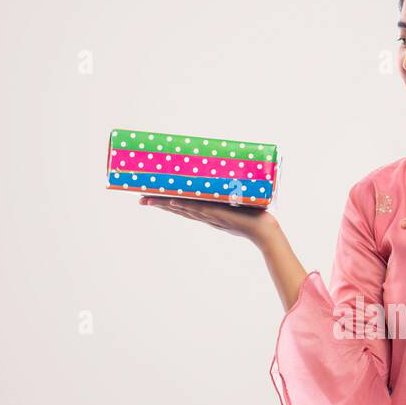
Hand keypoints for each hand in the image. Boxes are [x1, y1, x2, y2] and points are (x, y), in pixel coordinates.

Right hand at [138, 194, 277, 244]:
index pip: (182, 207)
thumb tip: (229, 171)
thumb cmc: (255, 217)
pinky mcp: (219, 214)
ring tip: (148, 200)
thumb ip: (230, 191)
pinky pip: (199, 209)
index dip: (166, 202)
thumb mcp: (238, 202)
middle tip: (140, 199)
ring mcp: (211, 215)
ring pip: (183, 208)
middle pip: (177, 208)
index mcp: (208, 213)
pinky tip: (173, 202)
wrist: (265, 232)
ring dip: (166, 204)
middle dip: (158, 203)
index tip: (150, 198)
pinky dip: (186, 205)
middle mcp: (206, 216)